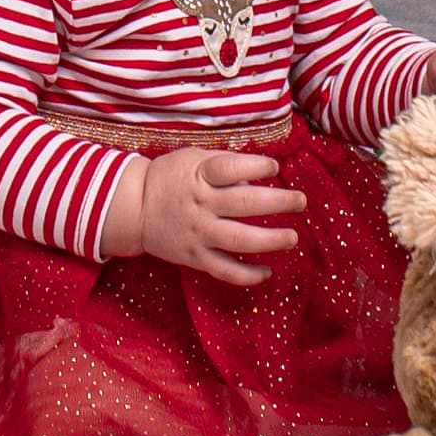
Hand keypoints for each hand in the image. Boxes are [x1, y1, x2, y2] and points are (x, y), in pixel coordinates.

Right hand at [102, 147, 305, 283]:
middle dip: (278, 202)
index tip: (275, 167)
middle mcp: (200, 205)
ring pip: (239, 240)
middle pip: (244, 203)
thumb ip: (223, 163)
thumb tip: (259, 173)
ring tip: (292, 238)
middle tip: (300, 202)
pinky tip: (267, 272)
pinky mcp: (195, 257)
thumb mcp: (192, 159)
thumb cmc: (170, 178)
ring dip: (270, 240)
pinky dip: (247, 276)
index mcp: (199, 176)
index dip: (257, 166)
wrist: (135, 208)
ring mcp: (198, 233)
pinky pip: (224, 271)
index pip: (230, 168)